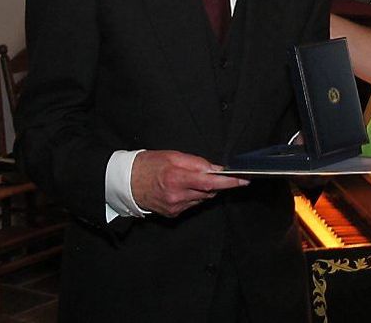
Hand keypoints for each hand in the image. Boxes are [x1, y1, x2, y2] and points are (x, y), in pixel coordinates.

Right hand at [131, 150, 247, 217]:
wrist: (127, 182)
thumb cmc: (149, 165)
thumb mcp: (173, 155)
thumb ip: (197, 162)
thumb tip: (216, 169)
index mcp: (177, 178)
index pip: (210, 182)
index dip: (229, 182)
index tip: (243, 180)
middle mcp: (177, 195)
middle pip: (209, 191)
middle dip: (216, 183)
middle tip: (217, 174)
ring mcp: (175, 207)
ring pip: (202, 198)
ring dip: (204, 189)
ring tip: (190, 179)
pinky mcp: (173, 214)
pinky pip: (192, 204)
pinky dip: (193, 196)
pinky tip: (182, 189)